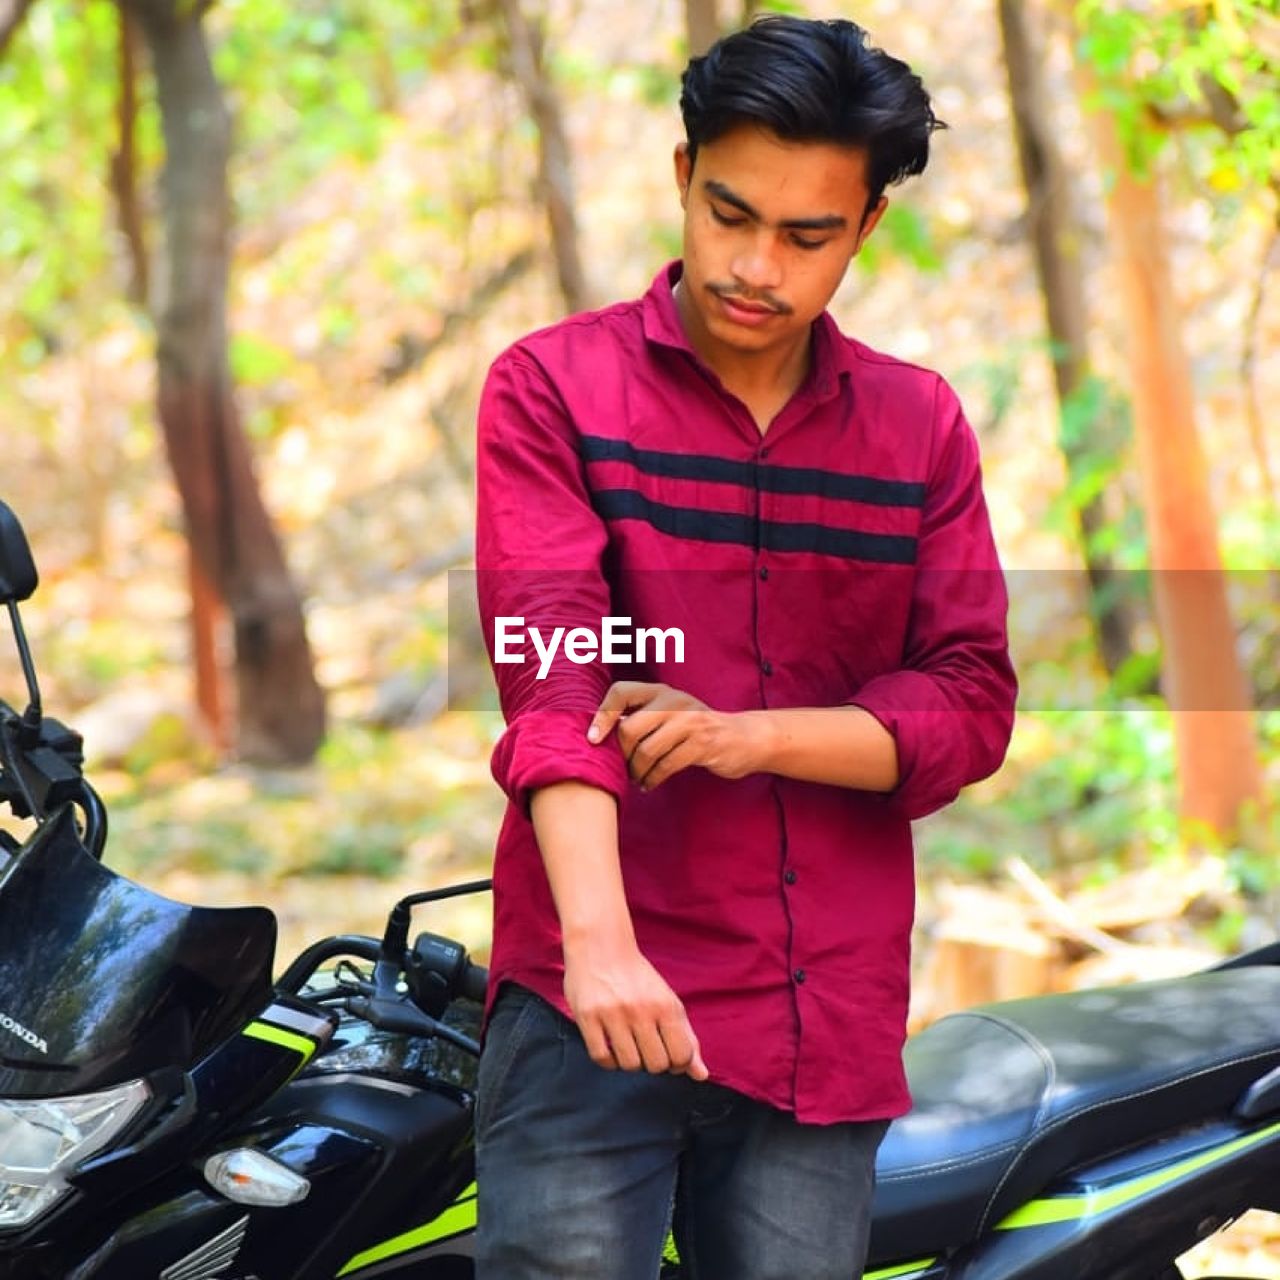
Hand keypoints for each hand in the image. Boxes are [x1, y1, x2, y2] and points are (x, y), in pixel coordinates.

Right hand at [563, 937, 708, 1078]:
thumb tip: (701, 1075)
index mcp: (666, 1005)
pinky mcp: (587, 1017)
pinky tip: (610, 1046)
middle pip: (656, 1065)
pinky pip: (602, 1057)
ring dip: (629, 1061)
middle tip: (645, 1047)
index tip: (667, 1052)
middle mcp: (641, 1010)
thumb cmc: (638, 979)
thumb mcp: (668, 1002)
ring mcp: (613, 1014)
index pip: (682, 1056)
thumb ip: (687, 1038)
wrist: (601, 946)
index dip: (677, 1064)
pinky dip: (608, 1060)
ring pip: (629, 1064)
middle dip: (653, 1063)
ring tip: (627, 1044)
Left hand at [588, 681, 762, 789]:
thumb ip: (642, 718)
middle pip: (630, 728)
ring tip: (637, 778)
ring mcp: (689, 721)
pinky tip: (649, 784)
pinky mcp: (702, 744)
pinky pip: (666, 765)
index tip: (593, 739)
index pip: (621, 692)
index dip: (602, 715)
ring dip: (636, 771)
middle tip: (623, 769)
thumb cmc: (696, 729)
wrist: (743, 737)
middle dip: (623, 755)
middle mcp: (673, 701)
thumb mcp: (670, 714)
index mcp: (660, 691)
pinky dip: (652, 779)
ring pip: (647, 750)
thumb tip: (601, 735)